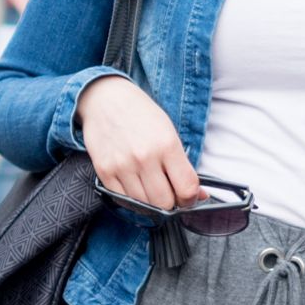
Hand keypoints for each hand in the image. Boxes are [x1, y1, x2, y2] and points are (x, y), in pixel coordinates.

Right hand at [74, 76, 202, 212]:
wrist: (105, 99)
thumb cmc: (140, 114)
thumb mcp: (169, 132)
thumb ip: (183, 165)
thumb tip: (199, 195)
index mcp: (166, 145)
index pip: (187, 188)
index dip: (191, 199)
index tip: (188, 197)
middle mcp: (144, 157)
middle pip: (164, 203)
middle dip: (171, 203)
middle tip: (169, 193)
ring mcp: (122, 165)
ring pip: (144, 205)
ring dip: (150, 203)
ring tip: (150, 187)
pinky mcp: (104, 171)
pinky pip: (122, 200)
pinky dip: (131, 199)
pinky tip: (135, 186)